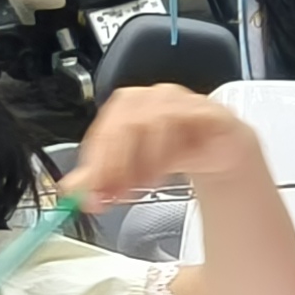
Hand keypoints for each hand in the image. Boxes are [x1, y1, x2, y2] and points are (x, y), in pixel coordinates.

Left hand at [61, 85, 269, 209]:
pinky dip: (170, 150)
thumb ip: (103, 180)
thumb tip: (71, 190)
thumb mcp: (133, 173)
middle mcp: (152, 99)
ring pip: (153, 120)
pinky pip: (186, 121)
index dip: (96, 163)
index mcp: (127, 108)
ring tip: (143, 186)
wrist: (222, 153)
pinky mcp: (209, 110)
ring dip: (144, 160)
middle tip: (114, 195)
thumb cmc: (177, 154)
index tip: (92, 192)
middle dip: (116, 164)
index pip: (104, 129)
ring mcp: (182, 101)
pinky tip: (165, 173)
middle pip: (125, 122)